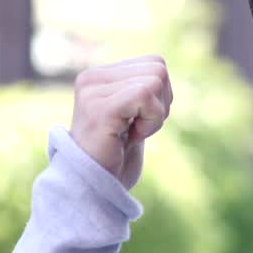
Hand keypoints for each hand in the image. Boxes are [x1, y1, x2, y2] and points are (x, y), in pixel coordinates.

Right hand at [69, 55, 172, 189]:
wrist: (93, 189)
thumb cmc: (114, 158)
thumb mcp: (131, 115)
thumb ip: (140, 89)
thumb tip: (159, 68)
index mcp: (99, 75)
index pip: (155, 63)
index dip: (160, 96)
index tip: (139, 121)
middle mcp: (91, 77)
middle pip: (158, 68)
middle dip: (161, 104)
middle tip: (138, 128)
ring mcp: (92, 91)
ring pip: (155, 80)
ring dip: (155, 115)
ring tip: (132, 132)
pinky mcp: (99, 108)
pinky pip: (145, 95)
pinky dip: (151, 121)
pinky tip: (132, 137)